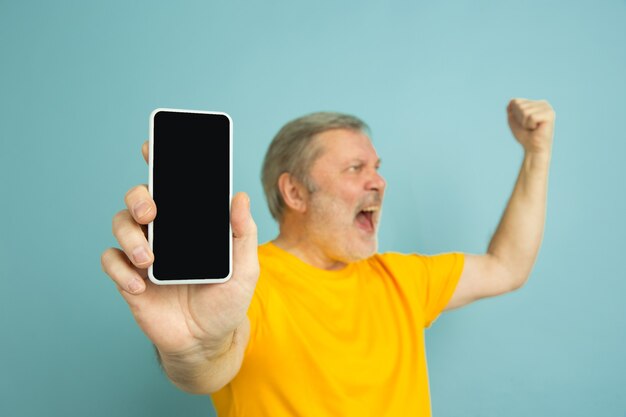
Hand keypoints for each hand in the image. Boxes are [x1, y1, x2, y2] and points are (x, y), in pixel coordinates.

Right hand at [101, 141, 259, 355]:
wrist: (207, 341)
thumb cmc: (226, 301)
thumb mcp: (244, 269)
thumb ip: (243, 234)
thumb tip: (240, 196)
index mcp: (191, 224)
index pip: (173, 188)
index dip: (160, 164)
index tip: (153, 147)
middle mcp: (165, 233)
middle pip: (139, 199)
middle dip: (139, 198)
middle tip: (152, 213)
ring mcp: (145, 254)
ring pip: (121, 224)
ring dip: (130, 236)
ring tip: (148, 258)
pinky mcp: (129, 278)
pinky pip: (111, 262)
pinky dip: (120, 269)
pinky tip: (139, 284)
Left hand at [507, 98, 555, 155]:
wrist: (533, 149)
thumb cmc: (524, 135)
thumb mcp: (513, 120)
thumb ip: (511, 109)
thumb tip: (511, 101)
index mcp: (535, 103)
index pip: (515, 101)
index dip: (514, 115)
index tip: (523, 123)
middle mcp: (542, 103)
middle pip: (519, 106)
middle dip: (520, 119)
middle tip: (529, 127)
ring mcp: (547, 107)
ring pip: (525, 111)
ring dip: (525, 123)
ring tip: (533, 128)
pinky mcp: (550, 114)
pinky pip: (531, 117)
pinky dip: (530, 125)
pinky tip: (537, 129)